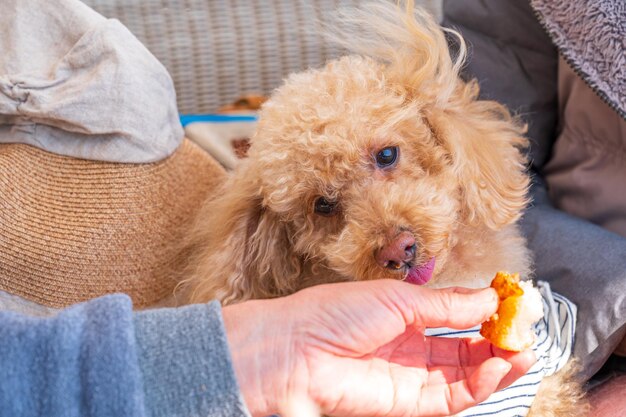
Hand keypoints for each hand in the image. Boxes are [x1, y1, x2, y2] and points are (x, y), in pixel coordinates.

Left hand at [222, 280, 535, 416]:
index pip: (454, 313)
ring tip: (521, 349)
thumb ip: (446, 304)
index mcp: (401, 312)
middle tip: (524, 329)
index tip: (511, 303)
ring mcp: (409, 374)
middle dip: (496, 338)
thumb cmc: (332, 314)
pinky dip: (479, 383)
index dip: (484, 310)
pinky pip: (453, 395)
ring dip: (496, 362)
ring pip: (464, 373)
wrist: (296, 351)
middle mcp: (408, 343)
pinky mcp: (408, 401)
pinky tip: (497, 365)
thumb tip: (489, 296)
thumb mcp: (397, 299)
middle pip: (464, 345)